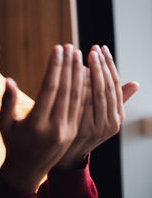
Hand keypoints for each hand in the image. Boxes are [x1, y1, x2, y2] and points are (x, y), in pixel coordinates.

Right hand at [0, 44, 84, 193]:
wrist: (28, 170)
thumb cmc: (12, 143)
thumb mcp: (4, 124)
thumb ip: (7, 102)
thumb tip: (10, 80)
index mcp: (36, 124)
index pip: (49, 88)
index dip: (55, 66)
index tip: (57, 49)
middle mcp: (55, 127)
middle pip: (65, 90)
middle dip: (68, 65)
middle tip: (70, 46)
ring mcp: (67, 130)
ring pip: (76, 97)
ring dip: (78, 74)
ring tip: (77, 55)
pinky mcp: (73, 131)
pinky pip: (80, 105)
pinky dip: (82, 88)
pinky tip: (82, 74)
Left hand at [56, 45, 138, 168]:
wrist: (66, 154)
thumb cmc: (84, 129)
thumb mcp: (103, 116)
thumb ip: (116, 100)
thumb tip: (136, 83)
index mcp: (117, 117)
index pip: (116, 85)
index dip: (109, 65)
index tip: (102, 48)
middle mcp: (110, 123)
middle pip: (107, 87)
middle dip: (100, 65)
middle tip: (93, 48)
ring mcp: (96, 127)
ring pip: (96, 93)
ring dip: (90, 72)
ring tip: (83, 54)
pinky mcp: (81, 129)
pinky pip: (82, 102)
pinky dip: (79, 86)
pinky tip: (73, 71)